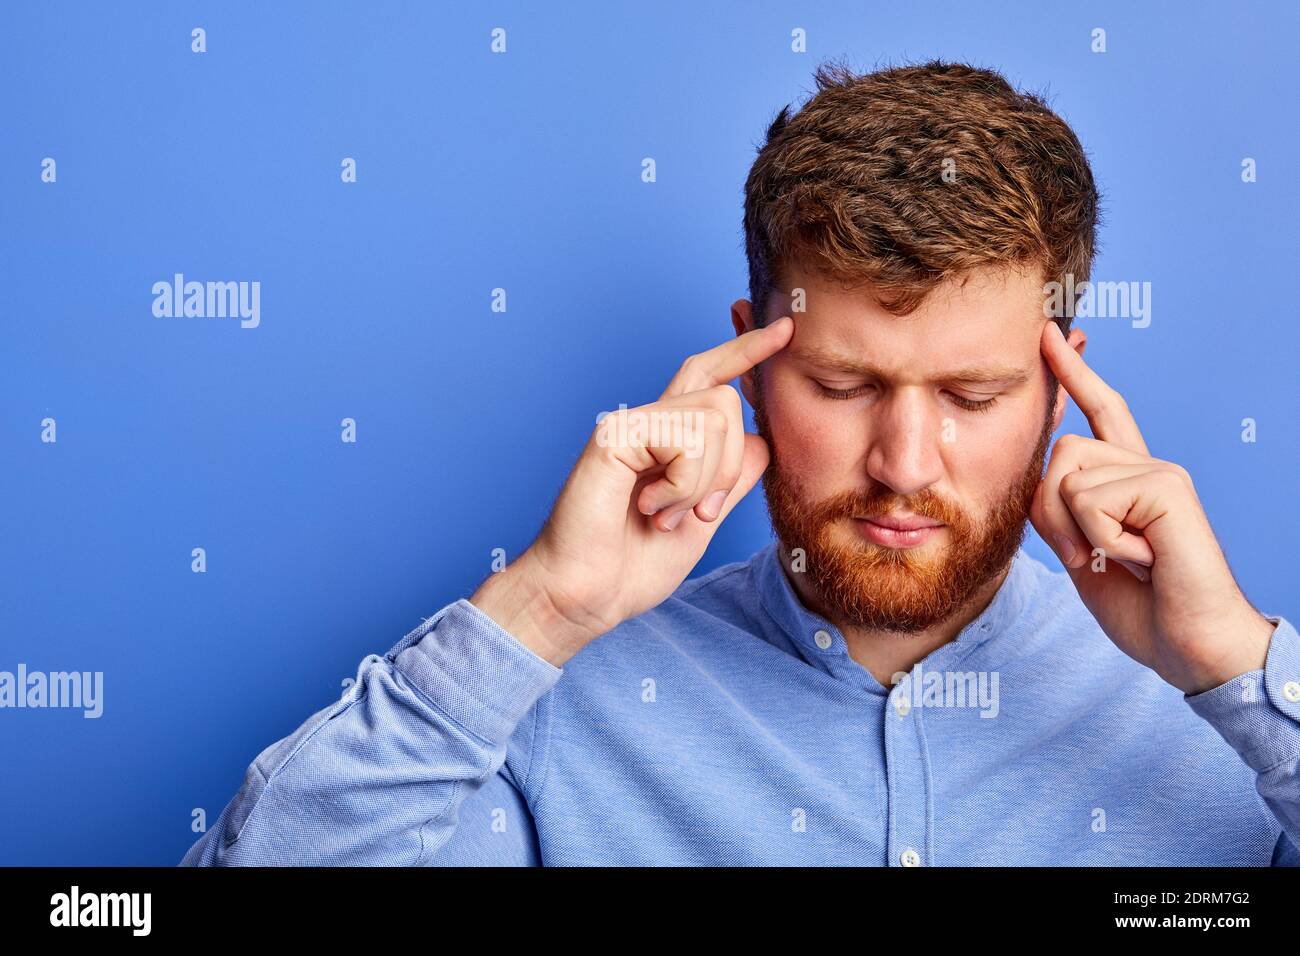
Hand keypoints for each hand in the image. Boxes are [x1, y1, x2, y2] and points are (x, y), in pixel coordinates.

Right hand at [470, 317, 794, 664]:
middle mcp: (648, 422)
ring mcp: (630, 424)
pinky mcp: (616, 435)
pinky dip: (680, 485)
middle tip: (699, 513)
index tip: (784, 328)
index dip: (746, 350)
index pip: (712, 377)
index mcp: (668, 438)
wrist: (586, 595)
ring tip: (664, 514)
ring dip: (703, 483)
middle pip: (725, 401)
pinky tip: (649, 507)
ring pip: (714, 419)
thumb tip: (762, 441)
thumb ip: (730, 480)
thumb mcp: (700, 520)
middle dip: (729, 466)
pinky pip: (684, 440)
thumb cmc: (631, 565)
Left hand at [1029, 322, 1274, 694]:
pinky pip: (1092, 500)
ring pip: (1068, 476)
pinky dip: (1103, 542)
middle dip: (1053, 512)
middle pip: (1059, 450)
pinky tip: (1142, 560)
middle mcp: (1146, 464)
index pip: (1099, 412)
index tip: (1050, 334)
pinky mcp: (1168, 486)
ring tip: (1123, 560)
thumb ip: (1060, 509)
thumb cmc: (1143, 607)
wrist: (1190, 647)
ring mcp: (1161, 472)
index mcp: (1127, 478)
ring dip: (1079, 533)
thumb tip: (1040, 472)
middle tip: (1094, 556)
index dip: (1072, 375)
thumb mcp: (1083, 552)